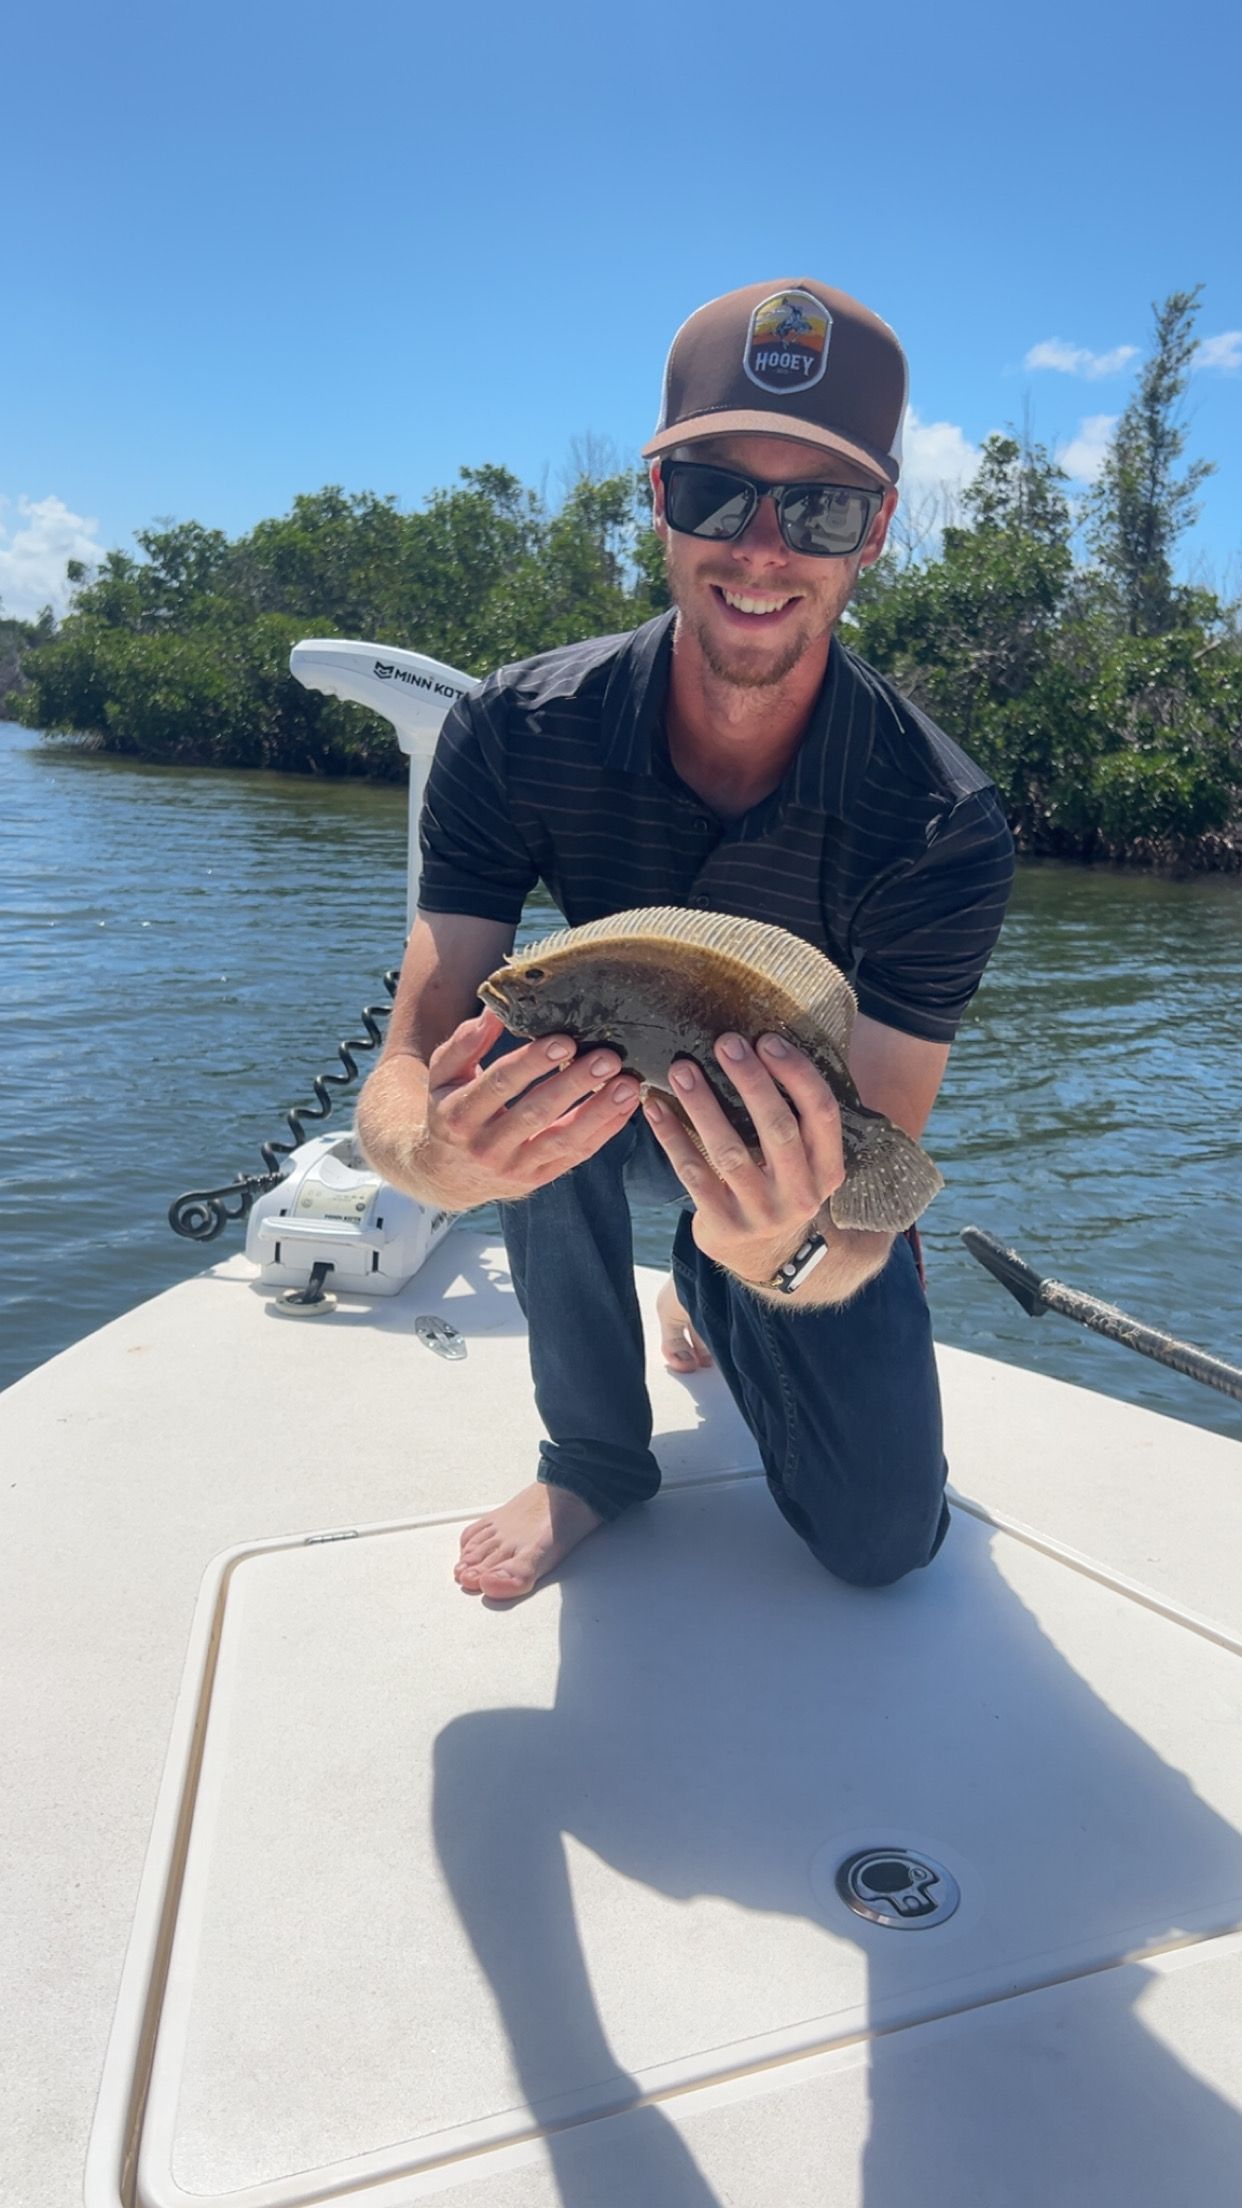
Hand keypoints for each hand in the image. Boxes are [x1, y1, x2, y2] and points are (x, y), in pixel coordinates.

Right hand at [417, 1009, 640, 1207]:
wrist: (446, 1176)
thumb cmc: (450, 1110)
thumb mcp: (444, 1077)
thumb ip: (464, 1044)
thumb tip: (493, 1011)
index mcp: (459, 1116)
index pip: (499, 1084)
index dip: (532, 1062)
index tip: (566, 1040)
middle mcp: (486, 1147)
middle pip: (535, 1113)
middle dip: (574, 1084)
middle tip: (606, 1058)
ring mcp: (515, 1168)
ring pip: (562, 1140)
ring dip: (599, 1111)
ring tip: (628, 1084)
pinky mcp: (538, 1179)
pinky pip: (576, 1155)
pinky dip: (604, 1131)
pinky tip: (626, 1106)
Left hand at [642, 1032, 845, 1283]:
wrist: (767, 1256)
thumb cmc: (781, 1186)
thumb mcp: (805, 1162)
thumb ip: (798, 1119)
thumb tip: (765, 1046)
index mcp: (828, 1169)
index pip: (821, 1112)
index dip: (796, 1073)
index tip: (767, 1039)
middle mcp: (801, 1193)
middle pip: (778, 1128)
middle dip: (751, 1081)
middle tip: (725, 1043)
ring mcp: (762, 1213)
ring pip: (730, 1151)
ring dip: (704, 1105)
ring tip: (681, 1068)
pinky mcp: (724, 1225)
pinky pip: (694, 1173)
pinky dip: (672, 1137)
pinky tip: (655, 1107)